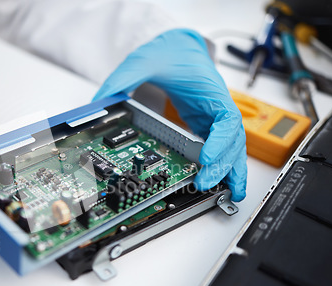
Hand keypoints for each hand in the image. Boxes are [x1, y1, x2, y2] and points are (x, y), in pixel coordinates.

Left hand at [94, 29, 246, 200]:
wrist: (180, 45)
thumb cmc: (171, 51)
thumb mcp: (143, 61)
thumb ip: (122, 80)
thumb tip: (99, 105)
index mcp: (209, 90)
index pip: (226, 119)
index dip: (220, 140)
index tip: (206, 157)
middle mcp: (216, 106)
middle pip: (231, 140)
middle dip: (222, 165)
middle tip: (205, 183)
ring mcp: (212, 116)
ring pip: (231, 146)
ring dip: (231, 170)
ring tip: (231, 194)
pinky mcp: (205, 123)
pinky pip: (219, 146)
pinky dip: (223, 164)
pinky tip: (219, 180)